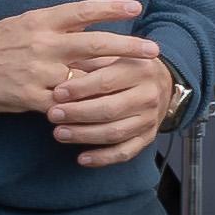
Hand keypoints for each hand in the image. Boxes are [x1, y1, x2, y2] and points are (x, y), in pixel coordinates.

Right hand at [0, 0, 145, 119]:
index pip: (83, 10)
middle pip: (95, 44)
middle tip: (153, 50)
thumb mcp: (23, 23)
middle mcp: (44, 44)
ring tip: (135, 84)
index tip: (136, 8)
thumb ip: (55, 23)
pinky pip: (66, 104)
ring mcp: (39, 71)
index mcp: (41, 21)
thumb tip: (89, 19)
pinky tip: (103, 111)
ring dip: (111, 82)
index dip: (111, 8)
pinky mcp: (32, 97)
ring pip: (85, 78)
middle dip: (128, 47)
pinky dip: (84, 108)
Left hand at [46, 35, 180, 167]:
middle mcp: (148, 95)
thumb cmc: (126, 67)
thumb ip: (90, 61)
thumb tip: (60, 69)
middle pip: (109, 109)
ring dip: (84, 136)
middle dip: (78, 114)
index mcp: (139, 70)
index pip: (106, 81)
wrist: (161, 83)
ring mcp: (149, 119)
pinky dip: (103, 158)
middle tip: (53, 115)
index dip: (80, 89)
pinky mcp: (148, 137)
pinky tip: (81, 159)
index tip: (57, 93)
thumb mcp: (112, 55)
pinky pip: (125, 152)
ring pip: (114, 133)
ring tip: (59, 134)